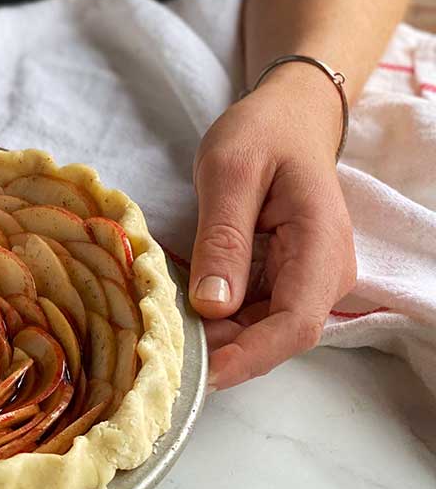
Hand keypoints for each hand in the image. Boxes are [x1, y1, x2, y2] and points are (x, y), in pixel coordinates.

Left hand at [189, 64, 356, 389]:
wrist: (288, 116)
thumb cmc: (261, 134)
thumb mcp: (230, 172)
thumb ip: (223, 238)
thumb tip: (212, 305)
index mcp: (321, 244)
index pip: (295, 322)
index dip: (248, 355)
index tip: (200, 371)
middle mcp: (326, 272)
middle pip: (279, 334)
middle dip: (225, 350)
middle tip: (162, 351)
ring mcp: (310, 277)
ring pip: (265, 329)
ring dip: (219, 337)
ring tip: (164, 333)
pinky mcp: (287, 276)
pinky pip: (256, 311)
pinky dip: (220, 318)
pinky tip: (181, 312)